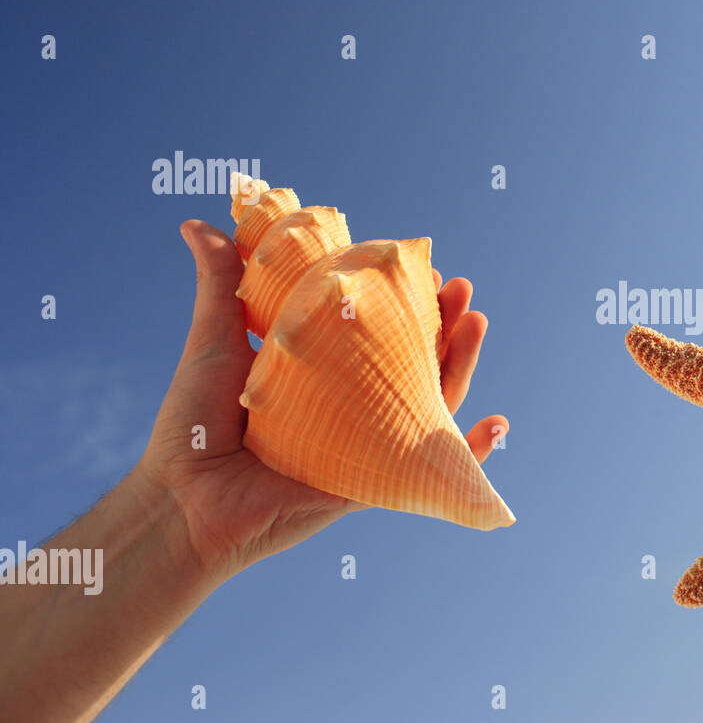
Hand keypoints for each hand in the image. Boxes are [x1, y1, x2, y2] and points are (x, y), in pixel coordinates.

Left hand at [136, 220, 508, 582]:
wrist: (185, 499)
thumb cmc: (193, 425)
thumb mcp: (215, 341)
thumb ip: (219, 284)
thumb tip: (195, 223)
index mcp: (320, 373)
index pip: (376, 331)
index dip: (404, 301)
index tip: (420, 268)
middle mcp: (349, 406)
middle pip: (413, 362)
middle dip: (444, 324)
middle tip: (461, 288)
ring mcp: (365, 444)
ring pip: (429, 402)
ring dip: (462, 364)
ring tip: (478, 322)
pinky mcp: (371, 483)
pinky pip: (430, 470)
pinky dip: (470, 456)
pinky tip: (498, 424)